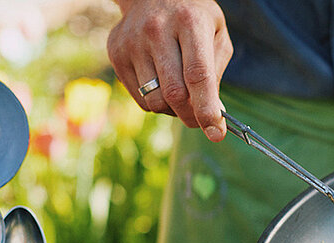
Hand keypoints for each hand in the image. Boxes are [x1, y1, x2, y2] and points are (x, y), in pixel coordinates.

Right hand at [106, 0, 232, 141]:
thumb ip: (216, 72)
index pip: (197, 75)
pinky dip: (157, 103)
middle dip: (192, 117)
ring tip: (183, 95)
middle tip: (203, 121)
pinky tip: (163, 84)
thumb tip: (212, 114)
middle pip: (174, 93)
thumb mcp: (217, 34)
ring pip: (155, 100)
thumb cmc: (194, 18)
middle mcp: (156, 30)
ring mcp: (132, 41)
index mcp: (190, 22)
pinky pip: (139, 99)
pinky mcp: (116, 52)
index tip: (216, 133)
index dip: (207, 109)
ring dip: (173, 110)